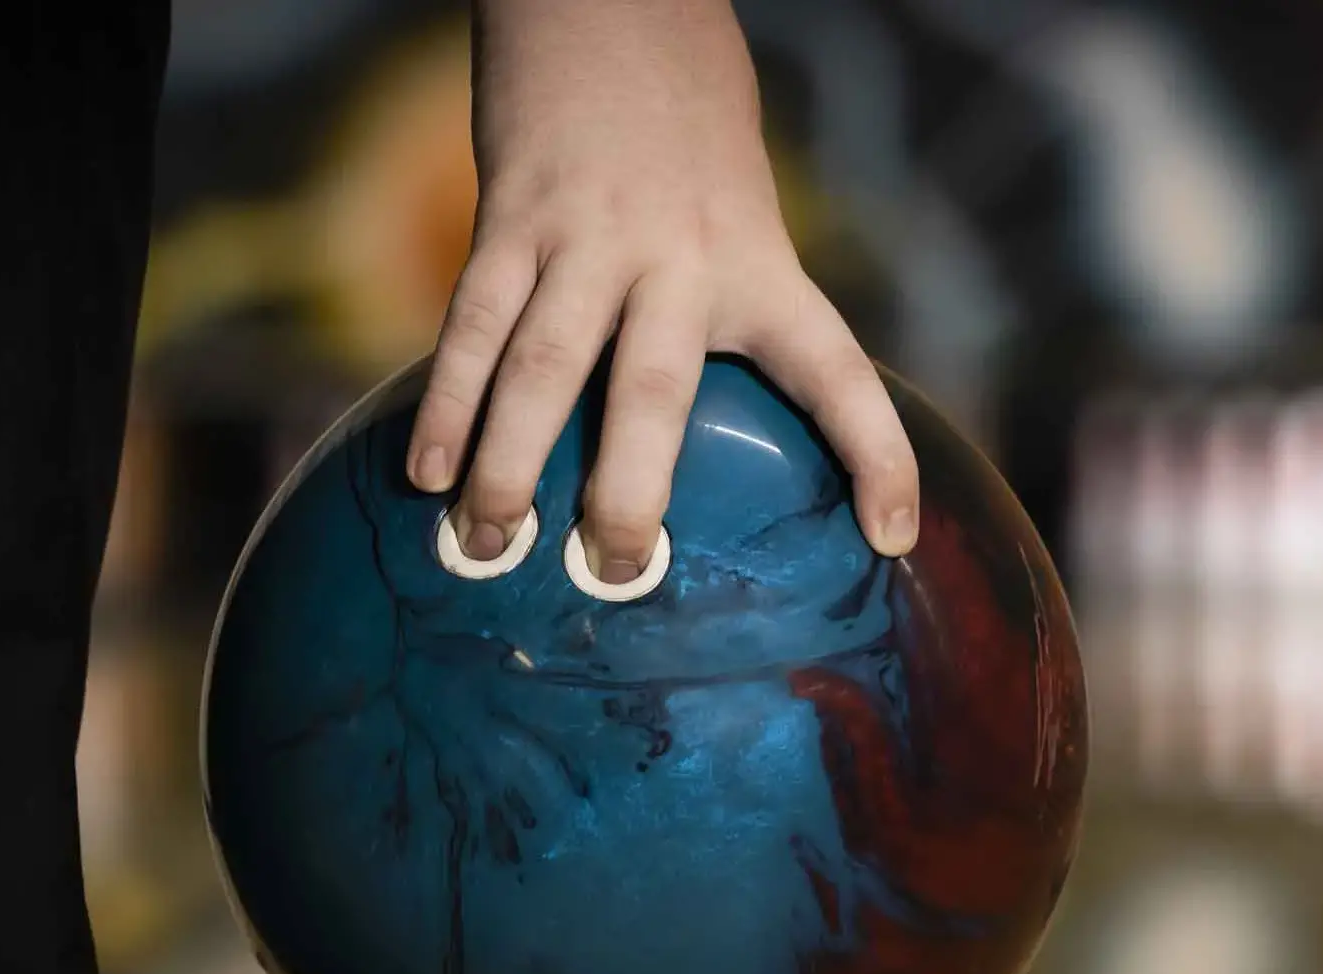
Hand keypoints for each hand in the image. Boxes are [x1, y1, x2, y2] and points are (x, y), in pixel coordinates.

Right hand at [405, 0, 918, 584]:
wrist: (615, 7)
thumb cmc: (687, 138)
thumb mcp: (742, 217)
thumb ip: (726, 313)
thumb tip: (681, 447)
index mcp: (759, 267)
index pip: (837, 371)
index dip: (876, 455)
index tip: (895, 537)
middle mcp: (679, 259)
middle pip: (653, 391)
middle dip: (630, 492)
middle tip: (617, 569)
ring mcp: (589, 238)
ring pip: (544, 366)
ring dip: (511, 465)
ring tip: (490, 545)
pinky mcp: (512, 217)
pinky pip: (473, 322)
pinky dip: (449, 401)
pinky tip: (427, 470)